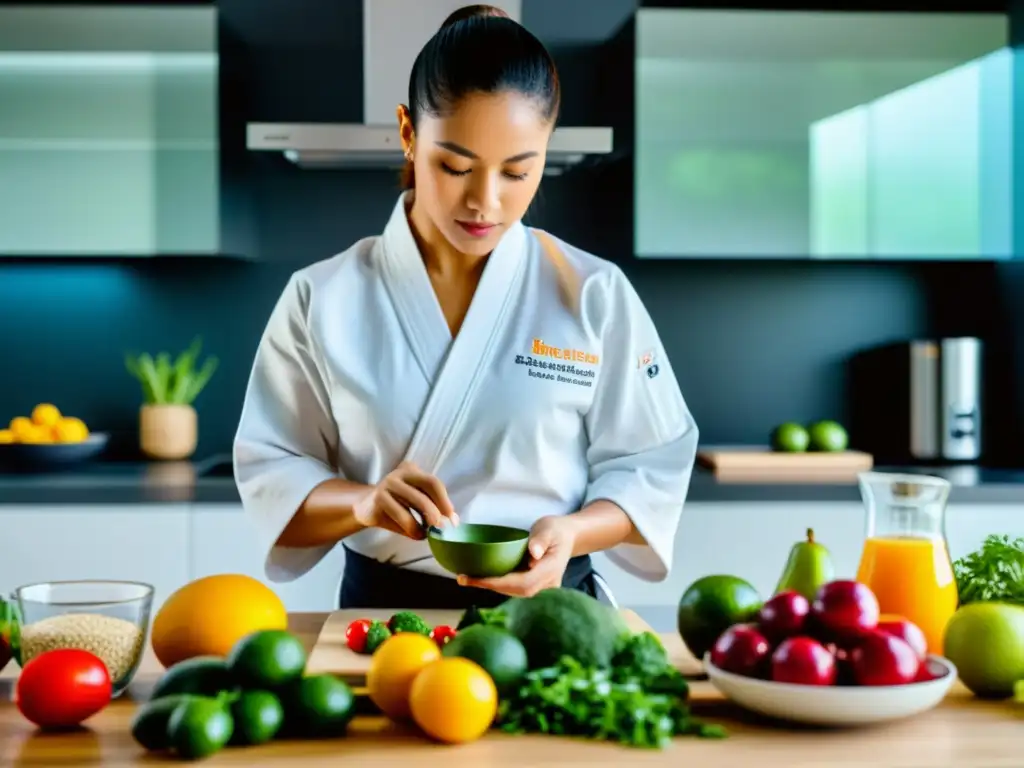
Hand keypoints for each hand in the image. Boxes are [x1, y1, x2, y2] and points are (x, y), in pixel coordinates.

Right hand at [353, 461, 458, 539]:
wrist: (365, 508)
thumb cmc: (397, 506)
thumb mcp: (415, 502)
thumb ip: (432, 507)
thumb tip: (452, 521)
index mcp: (412, 470)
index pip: (433, 482)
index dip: (445, 501)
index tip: (452, 519)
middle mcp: (400, 473)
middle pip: (427, 486)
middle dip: (438, 509)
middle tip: (443, 527)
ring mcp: (387, 484)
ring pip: (415, 502)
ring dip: (425, 522)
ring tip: (427, 534)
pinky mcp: (378, 499)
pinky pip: (401, 515)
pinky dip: (412, 528)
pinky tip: (415, 534)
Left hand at [458, 516, 574, 596]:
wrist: (567, 537)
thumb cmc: (556, 530)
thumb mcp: (549, 529)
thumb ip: (541, 539)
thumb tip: (534, 553)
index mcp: (551, 570)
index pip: (523, 582)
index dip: (499, 583)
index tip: (477, 579)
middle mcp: (548, 584)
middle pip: (517, 592)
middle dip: (490, 586)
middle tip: (464, 579)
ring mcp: (543, 588)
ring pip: (515, 593)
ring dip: (492, 587)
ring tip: (468, 579)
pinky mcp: (536, 587)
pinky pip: (516, 590)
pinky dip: (498, 585)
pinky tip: (482, 578)